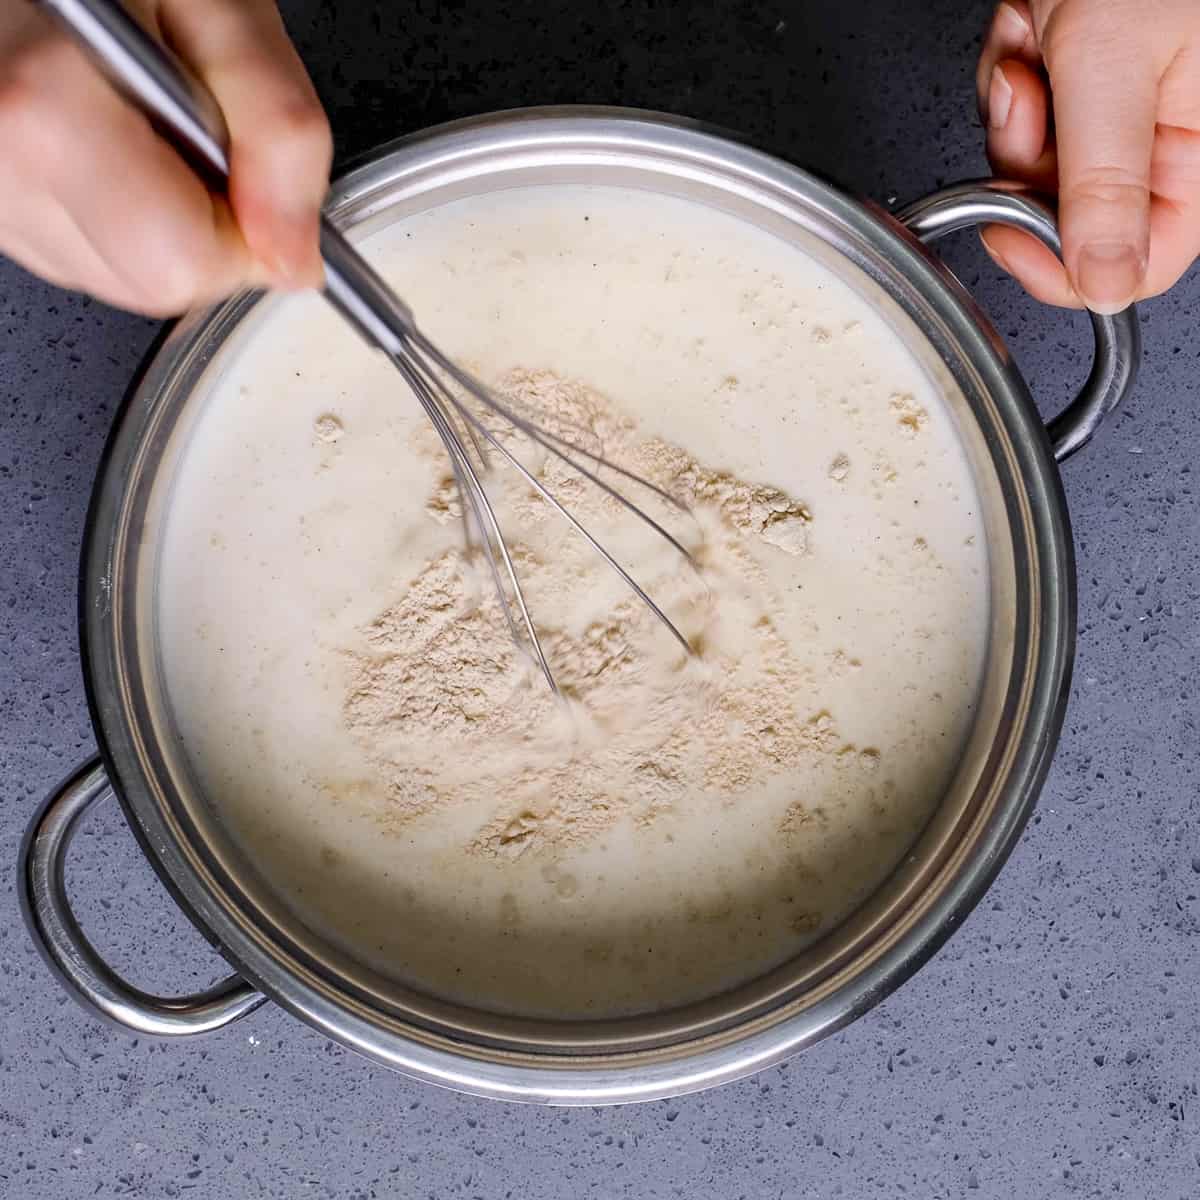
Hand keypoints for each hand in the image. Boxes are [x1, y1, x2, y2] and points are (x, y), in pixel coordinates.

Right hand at [0, 0, 330, 314]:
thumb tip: (296, 255)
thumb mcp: (219, 5)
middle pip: (153, 284)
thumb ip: (278, 130)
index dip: (246, 230)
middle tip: (195, 132)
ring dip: (161, 223)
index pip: (187, 266)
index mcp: (49, 113)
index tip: (247, 168)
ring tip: (139, 118)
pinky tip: (107, 137)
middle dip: (207, 230)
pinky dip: (115, 214)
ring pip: (116, 277)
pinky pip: (76, 251)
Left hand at [976, 0, 1199, 312]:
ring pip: (1037, 161)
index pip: (1137, 265)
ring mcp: (1126, 108)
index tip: (1010, 229)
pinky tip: (1033, 21)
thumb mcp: (1114, 67)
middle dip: (1030, 154)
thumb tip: (1104, 284)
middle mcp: (1171, 137)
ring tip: (1038, 34)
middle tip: (1033, 87)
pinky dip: (1015, 64)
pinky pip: (1029, 108)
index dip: (1062, 263)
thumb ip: (1104, 186)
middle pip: (1069, 213)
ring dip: (1017, 98)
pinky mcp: (1089, 77)